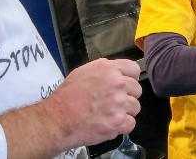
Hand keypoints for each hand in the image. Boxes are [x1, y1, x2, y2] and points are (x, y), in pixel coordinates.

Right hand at [0, 58, 141, 157]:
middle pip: (137, 89)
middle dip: (128, 96)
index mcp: (109, 69)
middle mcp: (118, 84)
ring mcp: (119, 104)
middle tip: (114, 101)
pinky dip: (123, 126)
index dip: (130, 77)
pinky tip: (111, 123)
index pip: (134, 69)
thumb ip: (104, 70)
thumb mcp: (83, 72)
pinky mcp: (118, 122)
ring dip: (125, 111)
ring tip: (110, 113)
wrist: (58, 119)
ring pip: (135, 107)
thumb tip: (116, 72)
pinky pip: (131, 123)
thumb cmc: (67, 96)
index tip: (126, 84)